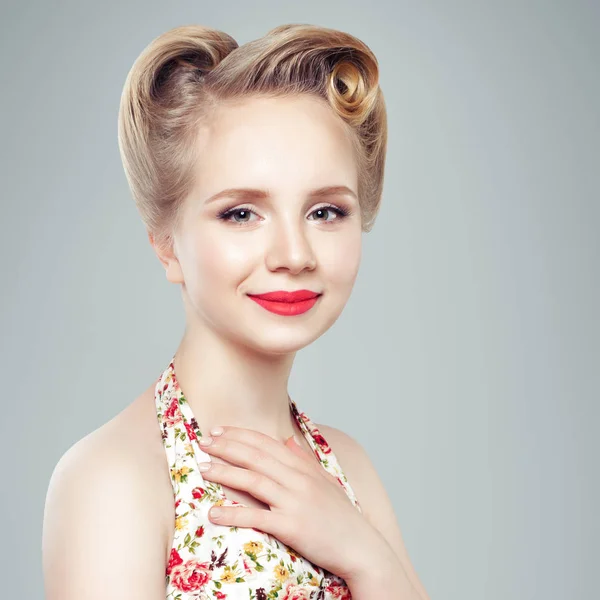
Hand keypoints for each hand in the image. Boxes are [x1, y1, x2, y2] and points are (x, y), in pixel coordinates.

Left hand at [196, 426, 387, 581]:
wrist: (361, 547)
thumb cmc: (342, 515)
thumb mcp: (325, 480)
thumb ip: (304, 459)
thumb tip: (289, 440)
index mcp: (304, 467)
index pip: (266, 443)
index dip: (240, 435)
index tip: (219, 430)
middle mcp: (298, 480)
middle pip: (256, 457)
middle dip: (226, 447)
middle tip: (203, 443)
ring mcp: (294, 502)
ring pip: (253, 481)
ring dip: (224, 473)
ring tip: (203, 468)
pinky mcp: (291, 527)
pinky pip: (257, 517)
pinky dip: (233, 513)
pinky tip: (214, 512)